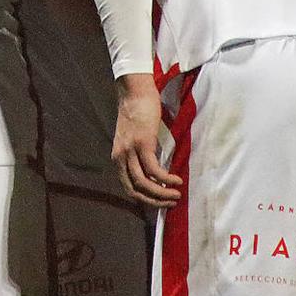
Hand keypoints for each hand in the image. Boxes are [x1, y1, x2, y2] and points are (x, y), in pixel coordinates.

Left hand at [112, 73, 182, 208]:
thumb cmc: (138, 112)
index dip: (144, 199)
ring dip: (162, 194)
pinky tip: (177, 180)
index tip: (160, 202)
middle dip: (154, 201)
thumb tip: (156, 170)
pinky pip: (154, 170)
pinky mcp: (142, 144)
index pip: (128, 188)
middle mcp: (120, 157)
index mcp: (118, 157)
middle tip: (171, 204)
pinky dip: (166, 179)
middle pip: (135, 191)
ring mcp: (130, 151)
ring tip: (177, 195)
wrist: (135, 91)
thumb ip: (140, 154)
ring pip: (144, 184)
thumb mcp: (135, 138)